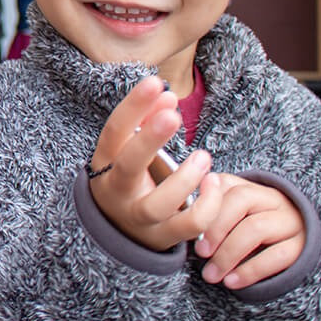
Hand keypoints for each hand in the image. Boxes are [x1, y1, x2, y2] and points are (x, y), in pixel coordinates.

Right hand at [88, 76, 223, 251]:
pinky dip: (207, 206)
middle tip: (173, 115)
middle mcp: (117, 190)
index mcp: (106, 162)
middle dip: (150, 139)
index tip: (155, 82)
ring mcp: (138, 217)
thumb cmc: (129, 177)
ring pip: (158, 204)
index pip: (115, 131)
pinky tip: (215, 182)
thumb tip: (166, 94)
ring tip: (204, 155)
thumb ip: (147, 120)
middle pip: (129, 165)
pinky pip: (187, 226)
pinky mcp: (162, 237)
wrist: (118, 229)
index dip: (133, 107)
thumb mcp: (128, 149)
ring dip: (184, 179)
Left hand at [194, 175, 305, 289]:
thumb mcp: (228, 219)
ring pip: (256, 228)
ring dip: (228, 254)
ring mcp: (290, 220)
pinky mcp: (302, 245)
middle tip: (200, 253)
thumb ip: (208, 213)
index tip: (190, 230)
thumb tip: (181, 216)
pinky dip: (250, 271)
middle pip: (241, 200)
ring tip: (211, 275)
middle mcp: (272, 198)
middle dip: (216, 228)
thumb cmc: (245, 233)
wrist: (290, 249)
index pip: (225, 183)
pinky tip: (231, 282)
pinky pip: (277, 255)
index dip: (206, 206)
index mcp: (250, 187)